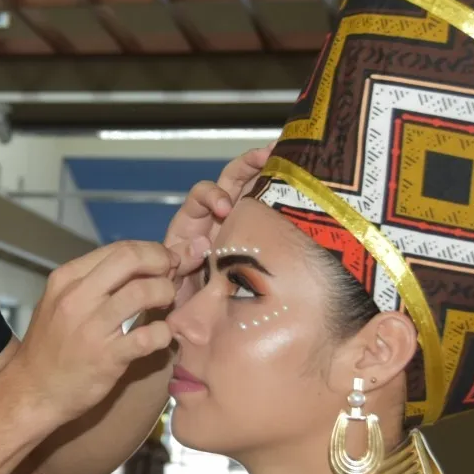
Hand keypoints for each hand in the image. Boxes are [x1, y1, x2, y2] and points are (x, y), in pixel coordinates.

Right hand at [9, 241, 178, 425]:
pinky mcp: (107, 357)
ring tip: (167, 304)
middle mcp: (77, 296)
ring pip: (144, 291)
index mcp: (67, 278)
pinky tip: (161, 336)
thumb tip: (140, 265)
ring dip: (166, 293)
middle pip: (132, 258)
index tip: (164, 262)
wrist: (31, 391)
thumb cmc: (51, 346)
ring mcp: (92, 327)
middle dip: (162, 261)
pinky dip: (164, 333)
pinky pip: (149, 336)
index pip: (119, 249)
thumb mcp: (61, 302)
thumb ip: (96, 283)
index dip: (151, 251)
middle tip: (173, 275)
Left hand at [164, 143, 274, 306]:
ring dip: (268, 171)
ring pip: (252, 189)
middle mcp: (214, 218)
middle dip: (248, 165)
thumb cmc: (177, 298)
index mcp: (190, 225)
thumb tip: (202, 244)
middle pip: (230, 180)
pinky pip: (266, 211)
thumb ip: (180, 262)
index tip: (225, 208)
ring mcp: (237, 224)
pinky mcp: (255, 235)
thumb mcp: (171, 281)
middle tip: (268, 155)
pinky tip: (303, 189)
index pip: (200, 197)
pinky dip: (282, 198)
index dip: (213, 196)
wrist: (190, 318)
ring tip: (290, 157)